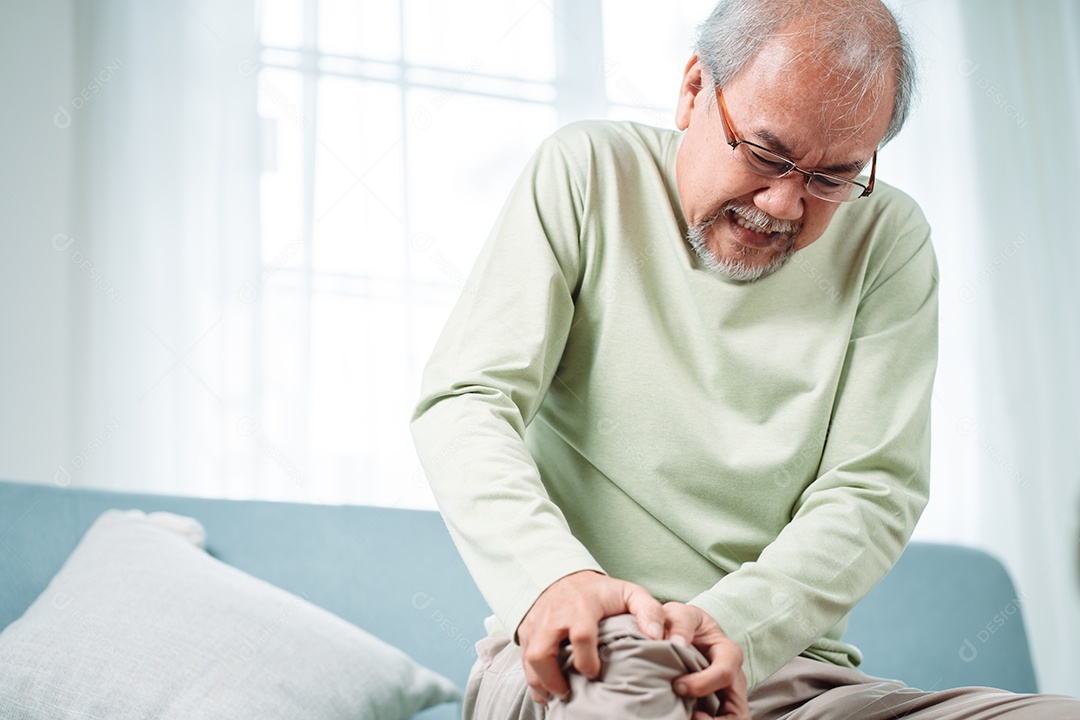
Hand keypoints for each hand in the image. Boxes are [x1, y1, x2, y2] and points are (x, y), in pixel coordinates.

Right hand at [516, 570, 665, 704]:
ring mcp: (536, 624)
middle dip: (554, 680)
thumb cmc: (601, 592)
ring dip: (541, 684)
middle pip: (542, 652)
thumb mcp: (629, 593)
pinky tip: (546, 692)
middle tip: (570, 694)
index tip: (595, 675)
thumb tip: (657, 637)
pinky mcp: (525, 631)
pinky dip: (532, 680)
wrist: (565, 577)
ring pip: (529, 659)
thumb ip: (648, 611)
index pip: (580, 636)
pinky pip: (522, 660)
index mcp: (581, 606)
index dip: (587, 661)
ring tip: (558, 697)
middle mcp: (553, 615)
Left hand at [662, 602, 749, 719]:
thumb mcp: (678, 613)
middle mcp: (734, 677)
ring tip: (688, 719)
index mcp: (728, 652)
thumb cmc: (682, 622)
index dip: (702, 684)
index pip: (725, 673)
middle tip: (687, 715)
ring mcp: (729, 694)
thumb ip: (674, 622)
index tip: (677, 685)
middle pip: (737, 711)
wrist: (682, 630)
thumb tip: (675, 643)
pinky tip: (687, 717)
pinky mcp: (719, 706)